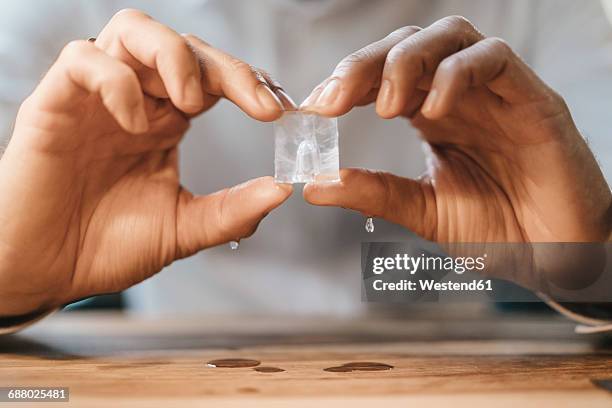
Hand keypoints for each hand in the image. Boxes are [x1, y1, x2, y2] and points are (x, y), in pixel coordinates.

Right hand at [0, 9, 293, 315]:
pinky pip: (83, 60)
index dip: (251, 83)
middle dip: (229, 68)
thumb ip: (231, 211)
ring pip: (134, 30)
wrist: (45, 273)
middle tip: (259, 104)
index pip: (214, 78)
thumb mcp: (183, 229)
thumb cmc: (106, 247)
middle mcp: (136, 102)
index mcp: (166, 124)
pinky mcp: (55, 104)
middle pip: (184, 46)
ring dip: (175, 56)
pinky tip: (135, 123)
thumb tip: (282, 190)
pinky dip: (116, 81)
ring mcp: (96, 100)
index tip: (283, 110)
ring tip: (192, 103)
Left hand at [302, 16, 610, 244]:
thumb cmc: (496, 231)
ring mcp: (496, 93)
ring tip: (384, 108)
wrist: (558, 257)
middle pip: (407, 45)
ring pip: (449, 36)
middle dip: (363, 64)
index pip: (381, 76)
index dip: (344, 83)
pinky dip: (458, 74)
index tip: (312, 108)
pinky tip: (434, 111)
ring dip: (406, 61)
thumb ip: (373, 193)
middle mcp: (460, 95)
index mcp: (432, 115)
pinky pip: (494, 59)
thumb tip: (313, 185)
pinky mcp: (532, 99)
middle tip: (331, 101)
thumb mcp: (422, 211)